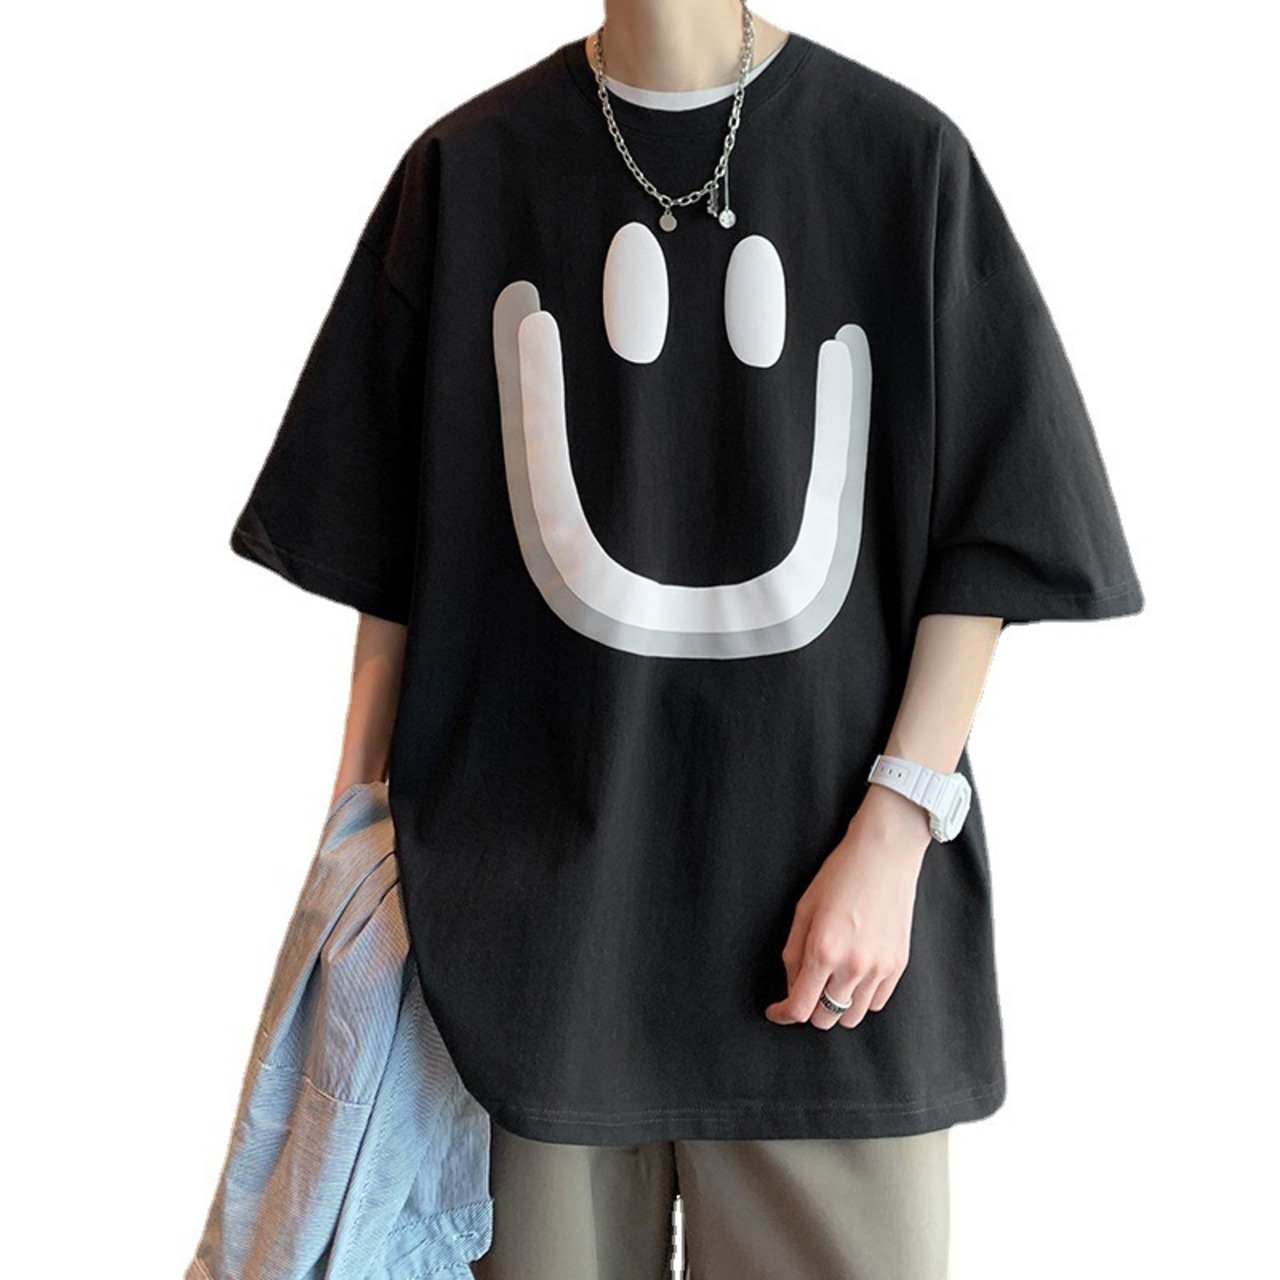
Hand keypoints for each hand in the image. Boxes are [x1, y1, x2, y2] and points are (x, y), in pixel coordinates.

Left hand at [764, 786, 932, 1030]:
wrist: (884, 855)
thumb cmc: (840, 875)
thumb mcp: (804, 909)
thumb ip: (793, 953)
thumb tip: (792, 986)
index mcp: (823, 950)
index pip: (799, 1007)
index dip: (782, 1015)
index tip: (775, 1011)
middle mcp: (853, 966)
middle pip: (825, 1019)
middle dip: (808, 1009)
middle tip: (804, 989)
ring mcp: (879, 968)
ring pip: (852, 1017)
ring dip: (835, 1007)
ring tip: (830, 983)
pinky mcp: (898, 965)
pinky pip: (875, 1003)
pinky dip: (860, 998)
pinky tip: (852, 977)